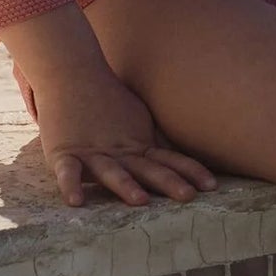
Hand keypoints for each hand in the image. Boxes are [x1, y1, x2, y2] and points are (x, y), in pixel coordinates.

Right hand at [0, 2, 217, 208]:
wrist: (72, 74)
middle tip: (188, 196)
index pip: (168, 161)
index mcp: (137, 147)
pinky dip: (70, 185)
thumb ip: (159, 143)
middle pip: (146, 168)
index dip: (189, 171)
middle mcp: (118, 151)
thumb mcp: (140, 124)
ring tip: (140, 200)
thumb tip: (189, 160)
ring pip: (111, 171)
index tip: (212, 186)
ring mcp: (91, 153)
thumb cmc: (109, 103)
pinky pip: (67, 172)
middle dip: (167, 181)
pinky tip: (76, 201)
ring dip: (125, 185)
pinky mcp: (63, 152)